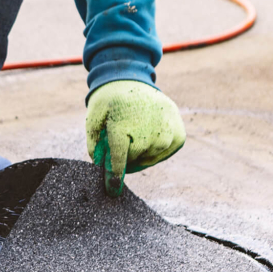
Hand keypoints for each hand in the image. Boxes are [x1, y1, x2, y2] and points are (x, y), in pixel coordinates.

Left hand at [86, 80, 185, 196]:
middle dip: (124, 156)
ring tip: (134, 133)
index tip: (113, 191)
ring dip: (140, 153)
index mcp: (122, 126)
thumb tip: (103, 168)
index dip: (114, 177)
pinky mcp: (179, 134)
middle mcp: (147, 130)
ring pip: (149, 158)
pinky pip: (165, 153)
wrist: (131, 80)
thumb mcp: (93, 121)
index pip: (119, 160)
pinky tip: (148, 135)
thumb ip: (95, 146)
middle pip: (133, 160)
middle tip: (120, 138)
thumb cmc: (109, 104)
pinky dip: (155, 150)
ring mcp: (166, 132)